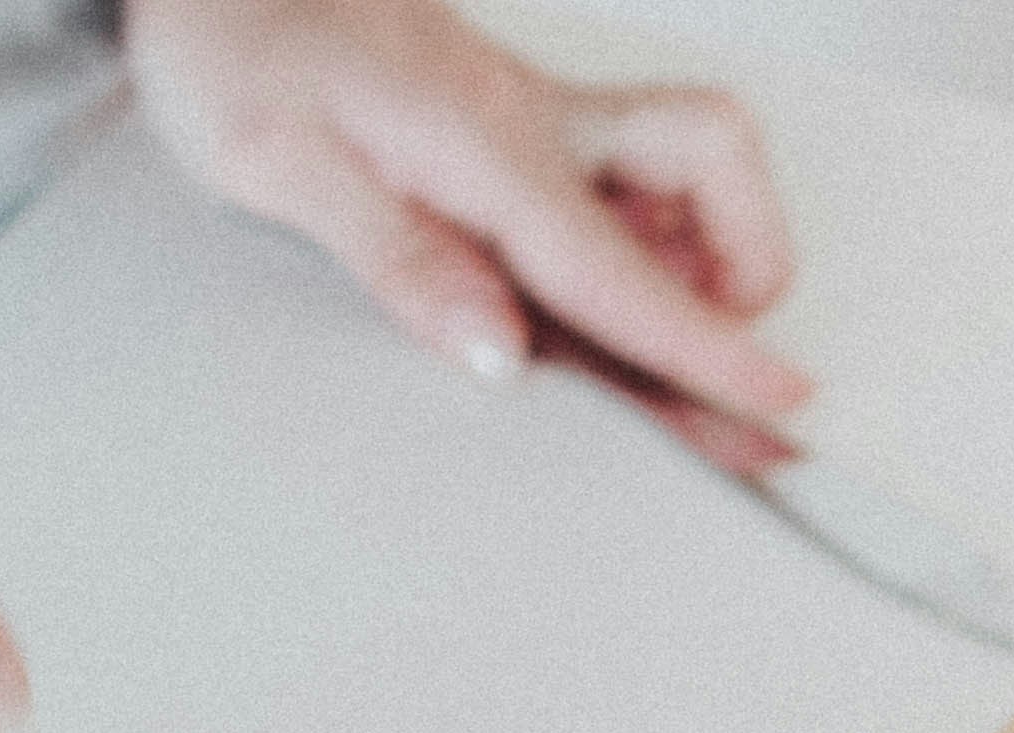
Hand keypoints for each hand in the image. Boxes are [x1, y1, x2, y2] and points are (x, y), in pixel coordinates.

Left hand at [127, 0, 806, 450]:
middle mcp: (535, 126)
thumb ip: (398, 260)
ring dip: (700, 258)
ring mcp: (538, 128)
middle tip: (742, 375)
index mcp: (481, 144)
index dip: (705, 343)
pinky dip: (642, 251)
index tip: (782, 400)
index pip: (617, 265)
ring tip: (661, 343)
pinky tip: (592, 303)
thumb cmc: (231, 51)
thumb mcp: (273, 160)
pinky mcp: (523, 139)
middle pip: (712, 167)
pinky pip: (621, 197)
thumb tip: (499, 355)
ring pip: (686, 175)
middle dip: (749, 269)